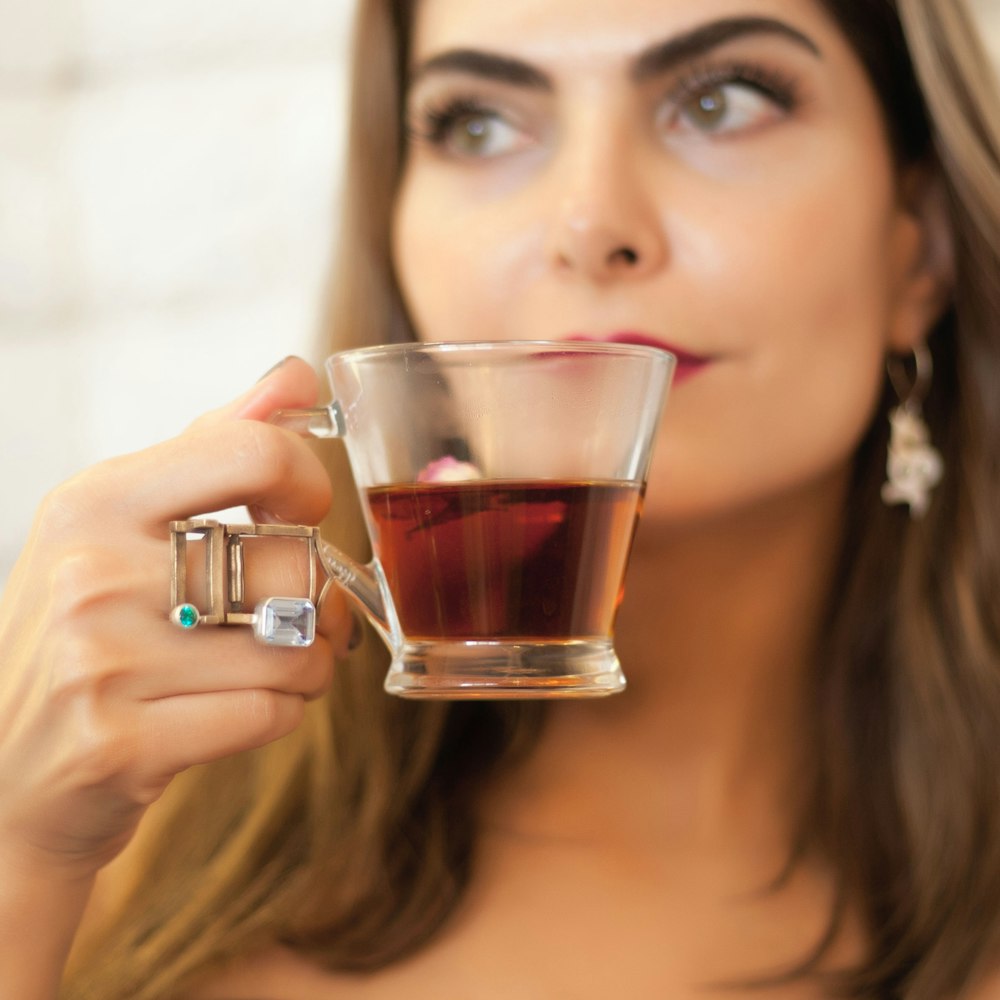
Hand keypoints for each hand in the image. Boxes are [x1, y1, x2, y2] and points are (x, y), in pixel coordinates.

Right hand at [0, 358, 350, 881]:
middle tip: (300, 615)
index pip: (253, 453)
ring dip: (312, 663)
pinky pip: (270, 714)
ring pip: (296, 649)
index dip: (307, 486)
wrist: (9, 768)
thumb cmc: (87, 629)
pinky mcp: (119, 746)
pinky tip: (244, 708)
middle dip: (322, 600)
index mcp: (94, 501)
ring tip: (277, 664)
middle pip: (292, 564)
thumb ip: (214, 445)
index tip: (299, 516)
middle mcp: (90, 574)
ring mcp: (99, 664)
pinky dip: (282, 712)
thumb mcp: (122, 522)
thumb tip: (296, 373)